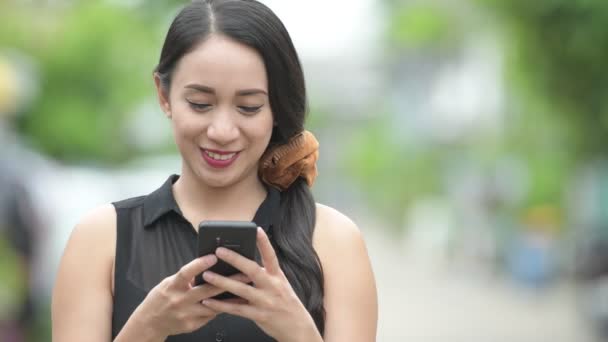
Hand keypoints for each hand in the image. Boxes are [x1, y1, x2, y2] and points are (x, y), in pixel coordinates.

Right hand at [131, 254, 250, 337]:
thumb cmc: (161, 298)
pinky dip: (220, 308)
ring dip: (230, 298)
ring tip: (246, 290)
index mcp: (172, 286)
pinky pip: (210, 315)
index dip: (200, 264)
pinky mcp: (192, 325)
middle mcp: (179, 301)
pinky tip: (233, 303)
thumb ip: (186, 277)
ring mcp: (186, 315)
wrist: (150, 323)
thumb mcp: (169, 283)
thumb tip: (207, 266)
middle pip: (207, 291)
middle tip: (245, 274)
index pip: (186, 273)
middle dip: (228, 281)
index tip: (214, 257)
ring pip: (213, 305)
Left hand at [201, 228, 320, 340]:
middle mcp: (272, 286)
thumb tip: (244, 264)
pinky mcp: (259, 315)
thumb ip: (265, 274)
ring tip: (207, 275)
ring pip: (241, 289)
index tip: (256, 229)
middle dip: (235, 259)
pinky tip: (208, 301)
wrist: (297, 327)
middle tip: (219, 251)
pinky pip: (236, 309)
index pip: (271, 256)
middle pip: (252, 270)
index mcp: (278, 276)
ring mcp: (265, 301)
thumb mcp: (280, 284)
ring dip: (222, 282)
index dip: (264, 242)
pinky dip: (221, 305)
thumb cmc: (285, 303)